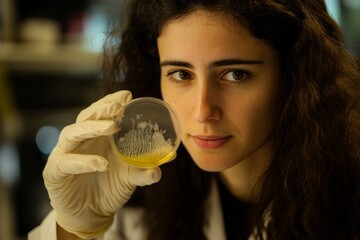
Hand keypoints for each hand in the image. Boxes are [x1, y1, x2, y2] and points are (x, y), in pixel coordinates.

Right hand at [43, 91, 161, 238]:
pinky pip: (66, 163)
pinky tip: (102, 164)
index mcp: (97, 137)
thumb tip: (170, 156)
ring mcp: (64, 154)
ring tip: (113, 126)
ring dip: (91, 128)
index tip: (128, 95)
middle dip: (102, 109)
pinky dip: (83, 161)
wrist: (90, 216)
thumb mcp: (130, 177)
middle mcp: (79, 141)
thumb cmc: (109, 189)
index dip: (112, 101)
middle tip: (119, 105)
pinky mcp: (55, 173)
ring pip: (71, 133)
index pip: (101, 112)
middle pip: (85, 117)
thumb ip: (147, 167)